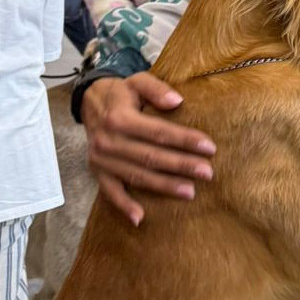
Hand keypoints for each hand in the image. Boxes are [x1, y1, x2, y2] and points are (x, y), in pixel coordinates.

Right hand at [82, 73, 216, 225]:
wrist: (89, 102)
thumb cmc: (121, 92)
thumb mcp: (137, 81)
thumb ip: (157, 89)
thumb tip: (177, 101)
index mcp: (120, 118)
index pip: (159, 132)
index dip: (185, 140)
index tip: (209, 147)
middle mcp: (109, 141)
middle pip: (151, 157)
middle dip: (182, 166)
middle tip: (208, 172)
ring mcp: (102, 160)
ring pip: (137, 176)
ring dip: (164, 186)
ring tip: (190, 192)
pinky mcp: (97, 172)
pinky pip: (110, 192)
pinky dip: (124, 206)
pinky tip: (140, 218)